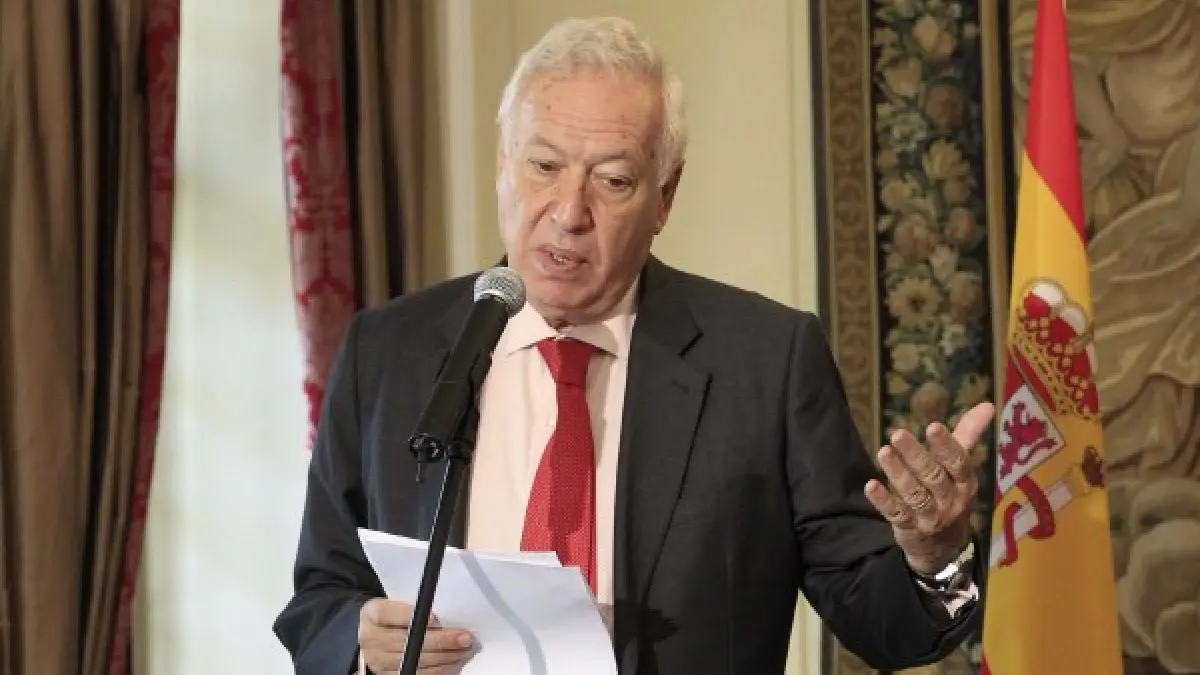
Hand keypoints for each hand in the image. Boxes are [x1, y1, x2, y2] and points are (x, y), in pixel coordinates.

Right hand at [359, 599, 473, 673]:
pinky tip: (452, 663)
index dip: (410, 616)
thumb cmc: (395, 616)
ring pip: (415, 661)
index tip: (435, 618)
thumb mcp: (397, 603)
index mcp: (372, 614)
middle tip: (464, 638)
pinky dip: (438, 670)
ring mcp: (377, 661)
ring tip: (463, 650)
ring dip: (444, 657)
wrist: (377, 636)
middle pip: (407, 642)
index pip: (388, 613)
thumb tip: (443, 617)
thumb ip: (414, 607)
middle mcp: (371, 639)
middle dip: (440, 640)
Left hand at [864, 402, 993, 575]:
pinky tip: (871, 485)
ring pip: (914, 494)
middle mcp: (949, 500)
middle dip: (915, 455)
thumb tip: (988, 404)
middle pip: (932, 476)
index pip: (958, 463)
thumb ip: (969, 435)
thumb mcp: (961, 469)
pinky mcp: (908, 528)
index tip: (933, 426)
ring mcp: (929, 516)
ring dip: (898, 473)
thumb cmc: (951, 494)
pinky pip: (896, 514)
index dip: (946, 445)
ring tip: (884, 452)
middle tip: (897, 434)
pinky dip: (883, 500)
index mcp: (964, 482)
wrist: (944, 548)